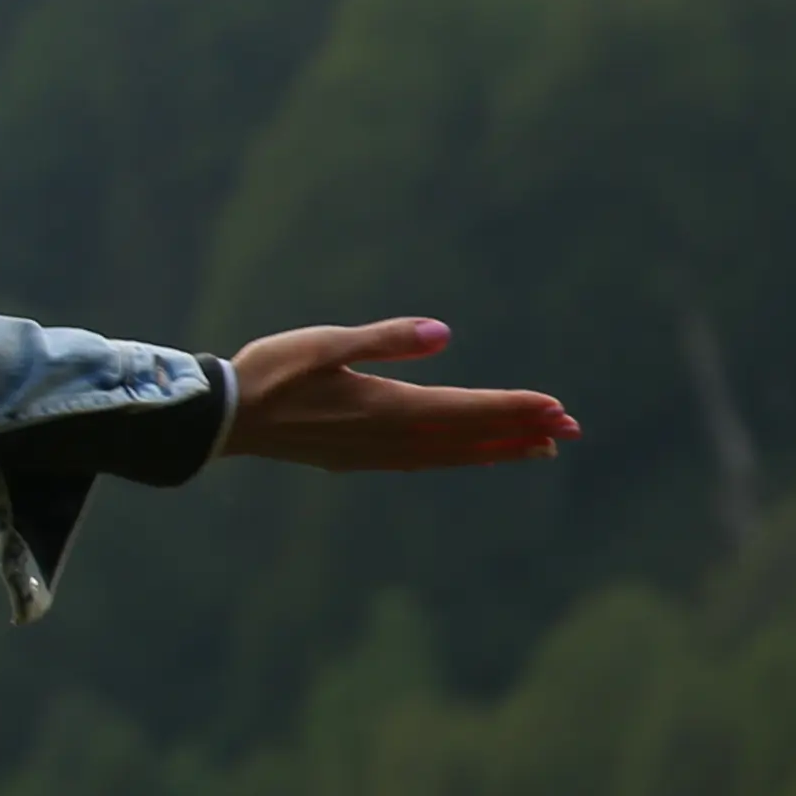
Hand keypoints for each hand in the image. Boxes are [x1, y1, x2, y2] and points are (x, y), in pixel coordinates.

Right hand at [215, 319, 577, 473]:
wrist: (223, 417)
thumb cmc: (271, 372)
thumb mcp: (326, 344)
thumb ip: (385, 339)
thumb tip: (443, 334)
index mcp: (387, 408)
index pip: (467, 409)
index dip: (513, 408)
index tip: (557, 408)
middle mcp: (389, 438)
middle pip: (470, 438)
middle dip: (521, 433)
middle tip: (571, 431)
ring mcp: (375, 453)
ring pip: (452, 455)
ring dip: (497, 449)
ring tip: (538, 447)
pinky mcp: (360, 457)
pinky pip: (427, 461)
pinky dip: (460, 457)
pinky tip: (471, 454)